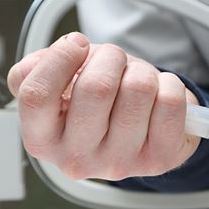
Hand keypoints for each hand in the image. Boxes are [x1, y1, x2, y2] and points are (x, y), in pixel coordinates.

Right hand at [7, 32, 198, 179]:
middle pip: (96, 88)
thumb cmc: (101, 103)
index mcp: (43, 140)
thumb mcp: (63, 84)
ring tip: (138, 81)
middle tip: (115, 61)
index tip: (77, 44)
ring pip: (138, 89)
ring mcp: (120, 164)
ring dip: (142, 71)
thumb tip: (65, 54)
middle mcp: (78, 159)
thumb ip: (46, 67)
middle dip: (111, 57)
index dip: (61, 58)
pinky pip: (170, 102)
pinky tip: (160, 95)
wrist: (145, 132)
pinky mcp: (158, 161)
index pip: (38, 95)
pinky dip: (170, 84)